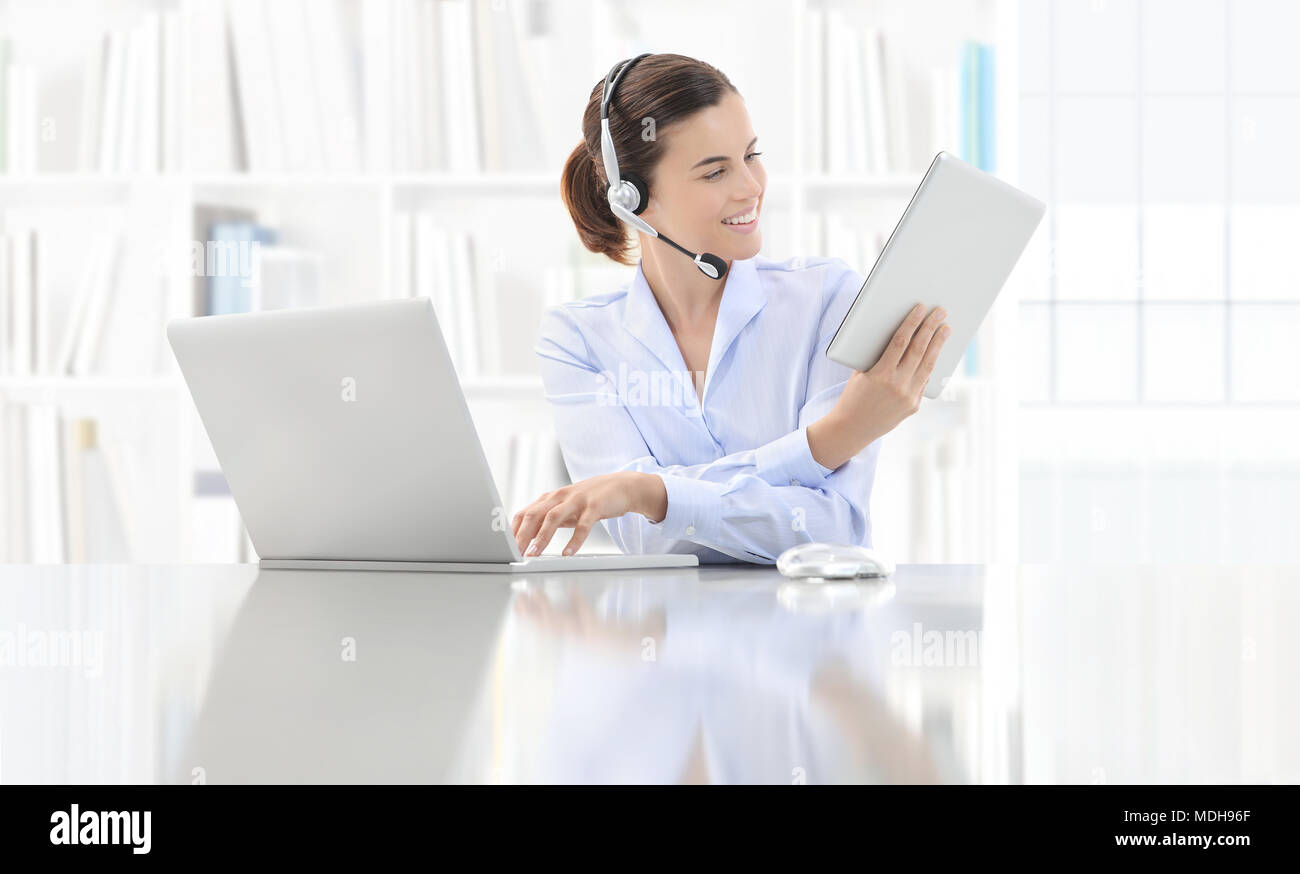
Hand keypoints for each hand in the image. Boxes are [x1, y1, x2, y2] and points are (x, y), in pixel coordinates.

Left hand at [511, 471, 652, 556]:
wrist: (622, 486)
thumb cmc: (590, 500)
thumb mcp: (565, 508)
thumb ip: (547, 520)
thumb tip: (526, 538)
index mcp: (550, 498)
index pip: (524, 513)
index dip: (512, 531)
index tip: (505, 548)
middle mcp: (560, 497)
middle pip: (534, 515)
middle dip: (521, 535)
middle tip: (514, 554)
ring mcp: (577, 500)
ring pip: (553, 517)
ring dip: (541, 537)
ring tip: (534, 554)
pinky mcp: (595, 506)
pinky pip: (583, 525)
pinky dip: (574, 540)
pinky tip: (568, 553)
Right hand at [808, 303, 949, 469]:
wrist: (852, 428)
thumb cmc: (853, 396)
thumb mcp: (860, 372)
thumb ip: (878, 356)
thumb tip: (898, 334)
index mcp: (880, 374)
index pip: (901, 342)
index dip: (912, 323)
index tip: (920, 308)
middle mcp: (897, 385)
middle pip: (919, 350)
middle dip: (931, 328)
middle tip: (940, 312)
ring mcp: (908, 397)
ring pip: (928, 364)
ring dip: (938, 344)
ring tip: (946, 329)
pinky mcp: (914, 405)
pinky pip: (924, 380)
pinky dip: (930, 364)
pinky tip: (936, 352)